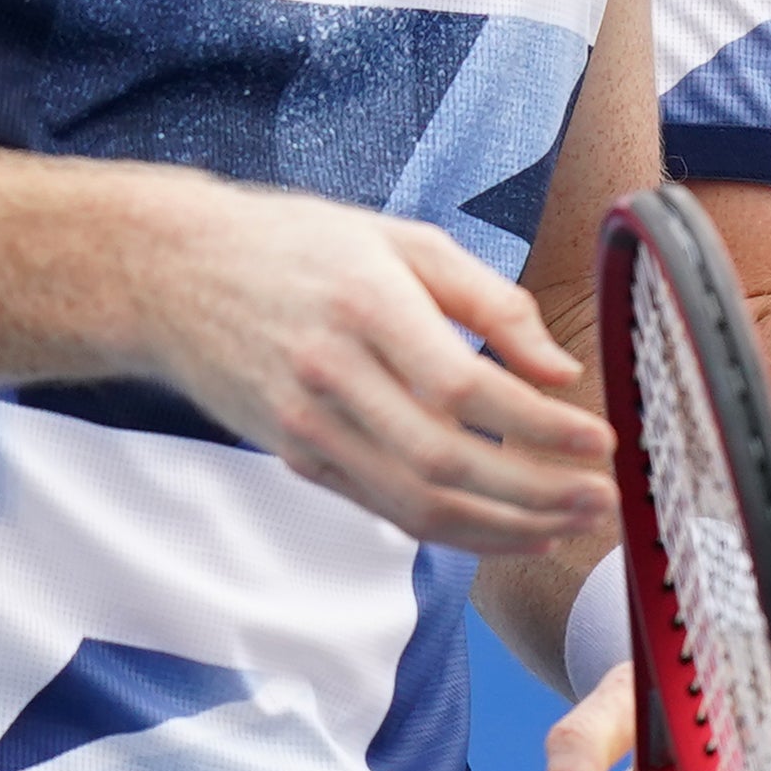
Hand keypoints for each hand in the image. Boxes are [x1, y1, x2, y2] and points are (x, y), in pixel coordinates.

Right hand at [126, 181, 614, 553]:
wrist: (170, 277)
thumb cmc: (296, 245)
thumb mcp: (399, 238)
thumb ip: (487, 300)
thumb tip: (556, 370)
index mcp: (365, 304)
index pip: (466, 388)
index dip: (540, 427)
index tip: (601, 440)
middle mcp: (332, 374)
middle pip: (446, 461)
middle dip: (536, 493)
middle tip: (601, 500)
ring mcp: (308, 427)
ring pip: (416, 502)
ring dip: (504, 528)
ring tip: (569, 527)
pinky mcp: (298, 460)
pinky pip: (386, 510)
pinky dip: (454, 531)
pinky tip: (507, 532)